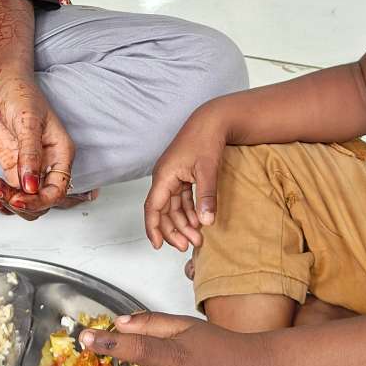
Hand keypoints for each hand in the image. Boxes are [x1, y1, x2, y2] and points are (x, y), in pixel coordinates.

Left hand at [0, 70, 86, 219]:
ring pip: (28, 202)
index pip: (58, 190)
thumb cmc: (20, 94)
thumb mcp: (27, 121)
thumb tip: (31, 185)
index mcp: (61, 154)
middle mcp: (48, 164)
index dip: (40, 200)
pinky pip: (13, 194)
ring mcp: (30, 168)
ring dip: (11, 203)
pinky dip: (3, 200)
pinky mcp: (13, 168)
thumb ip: (29, 154)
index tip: (20, 198)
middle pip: (43, 201)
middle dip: (24, 204)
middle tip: (3, 195)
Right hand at [144, 105, 228, 251]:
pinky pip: (182, 198)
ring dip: (184, 222)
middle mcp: (165, 177)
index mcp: (164, 175)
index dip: (153, 227)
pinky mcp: (183, 175)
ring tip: (198, 237)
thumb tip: (206, 221)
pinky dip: (189, 211)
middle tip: (188, 246)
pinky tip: (199, 221)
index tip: (158, 245)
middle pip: (163, 210)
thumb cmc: (205, 138)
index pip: (153, 207)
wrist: (212, 119)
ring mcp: (173, 176)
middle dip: (174, 230)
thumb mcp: (207, 169)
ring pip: (173, 206)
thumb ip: (206, 196)